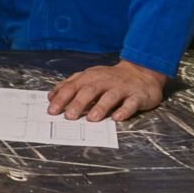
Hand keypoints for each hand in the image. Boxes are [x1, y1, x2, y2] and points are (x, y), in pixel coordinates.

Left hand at [47, 59, 166, 122]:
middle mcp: (105, 81)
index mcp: (90, 76)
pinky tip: (117, 118)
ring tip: (91, 119)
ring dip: (100, 107)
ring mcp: (121, 88)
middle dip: (78, 103)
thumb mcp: (89, 78)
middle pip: (89, 90)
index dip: (62, 98)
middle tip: (68, 116)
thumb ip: (71, 85)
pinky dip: (124, 110)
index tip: (51, 110)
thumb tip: (51, 97)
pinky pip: (131, 103)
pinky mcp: (137, 96)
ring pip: (110, 97)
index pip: (73, 86)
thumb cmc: (110, 79)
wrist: (142, 73)